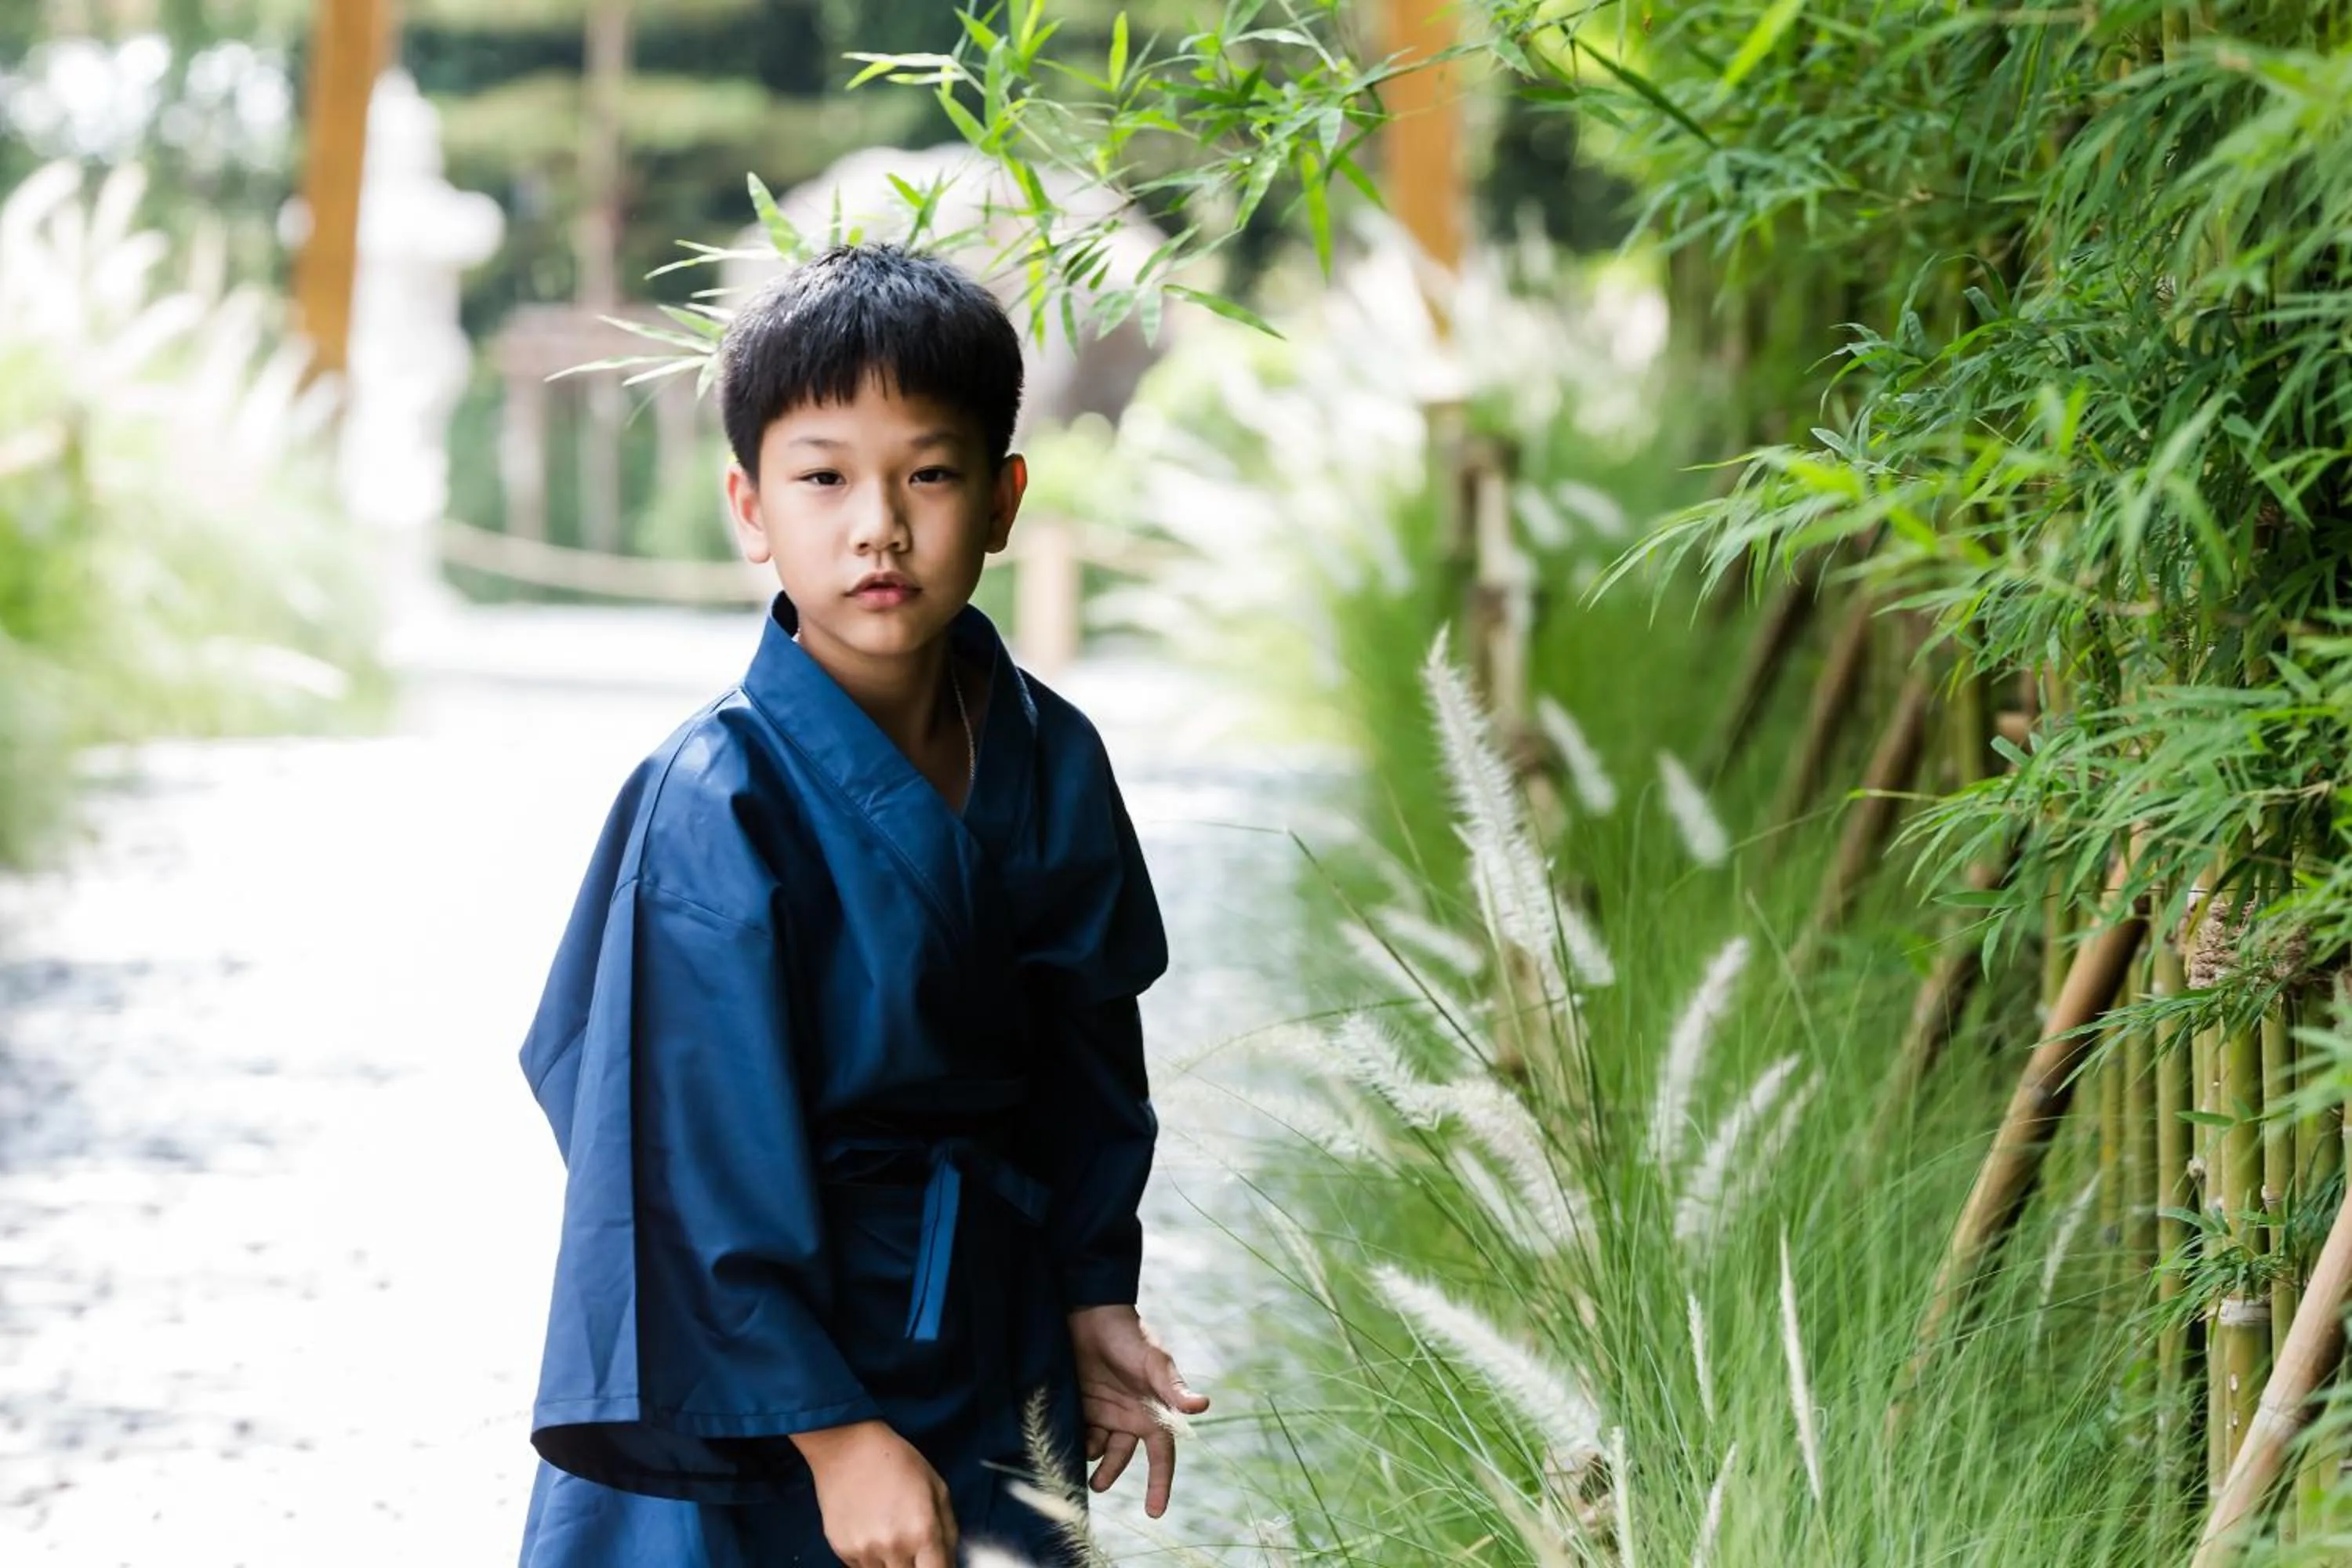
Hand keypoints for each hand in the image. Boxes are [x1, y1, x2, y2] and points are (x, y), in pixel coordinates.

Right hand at [790, 1420, 957, 1567]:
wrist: (848, 1448)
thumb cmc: (896, 1461)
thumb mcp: (937, 1488)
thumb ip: (949, 1531)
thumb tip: (950, 1561)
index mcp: (923, 1531)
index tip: (936, 1562)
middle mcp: (894, 1546)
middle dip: (917, 1565)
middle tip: (915, 1546)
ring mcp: (865, 1551)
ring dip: (893, 1564)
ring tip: (891, 1532)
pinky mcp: (843, 1551)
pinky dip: (872, 1558)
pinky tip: (871, 1530)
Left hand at [1067, 1304, 1210, 1518]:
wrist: (1092, 1312)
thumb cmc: (1132, 1336)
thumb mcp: (1155, 1361)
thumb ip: (1174, 1388)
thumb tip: (1203, 1406)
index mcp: (1153, 1412)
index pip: (1162, 1456)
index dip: (1160, 1484)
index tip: (1155, 1513)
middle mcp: (1129, 1417)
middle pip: (1122, 1459)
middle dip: (1109, 1474)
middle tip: (1097, 1485)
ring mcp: (1103, 1413)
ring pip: (1097, 1449)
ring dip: (1089, 1457)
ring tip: (1078, 1453)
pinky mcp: (1080, 1406)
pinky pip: (1077, 1433)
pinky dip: (1072, 1440)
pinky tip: (1064, 1437)